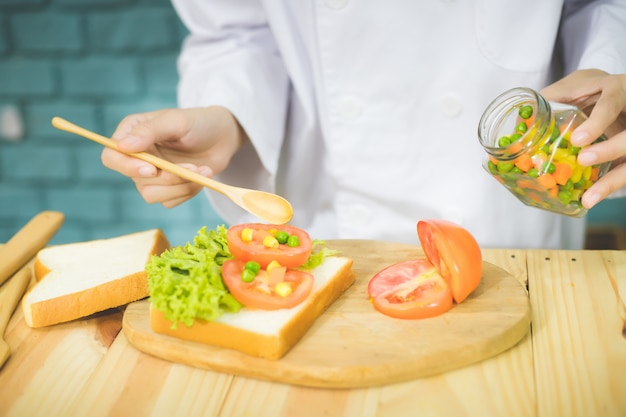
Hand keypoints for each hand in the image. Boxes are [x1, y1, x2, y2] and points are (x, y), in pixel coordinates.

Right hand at [102, 106, 245, 207]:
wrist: (224, 136)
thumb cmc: (199, 123)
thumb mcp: (176, 121)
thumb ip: (149, 131)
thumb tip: (122, 146)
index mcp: (132, 134)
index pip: (112, 157)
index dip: (127, 167)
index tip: (152, 169)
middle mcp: (138, 157)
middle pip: (136, 180)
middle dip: (168, 177)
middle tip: (193, 167)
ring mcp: (152, 175)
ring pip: (152, 196)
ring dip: (181, 186)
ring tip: (203, 170)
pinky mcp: (168, 188)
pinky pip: (170, 202)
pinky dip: (188, 192)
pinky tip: (202, 176)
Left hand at [541, 69, 625, 208]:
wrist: (613, 90)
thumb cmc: (590, 88)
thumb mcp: (573, 85)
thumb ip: (551, 97)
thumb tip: (521, 120)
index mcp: (616, 90)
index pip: (612, 104)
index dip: (597, 122)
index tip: (578, 140)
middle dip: (609, 150)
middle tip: (583, 161)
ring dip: (611, 181)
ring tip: (588, 199)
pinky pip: (623, 171)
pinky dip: (608, 187)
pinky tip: (590, 200)